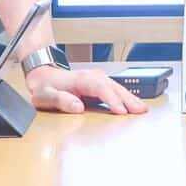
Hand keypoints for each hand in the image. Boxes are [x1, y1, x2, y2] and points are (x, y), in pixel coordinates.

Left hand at [24, 66, 147, 115]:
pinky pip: (115, 89)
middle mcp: (91, 77)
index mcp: (80, 79)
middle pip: (113, 87)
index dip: (112, 99)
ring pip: (117, 87)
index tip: (121, 111)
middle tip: (140, 111)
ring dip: (130, 97)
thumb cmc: (45, 87)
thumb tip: (77, 107)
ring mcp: (96, 79)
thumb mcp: (46, 95)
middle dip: (128, 98)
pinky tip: (134, 103)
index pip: (100, 88)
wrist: (43, 75)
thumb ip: (61, 100)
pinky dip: (126, 96)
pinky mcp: (98, 84)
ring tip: (143, 109)